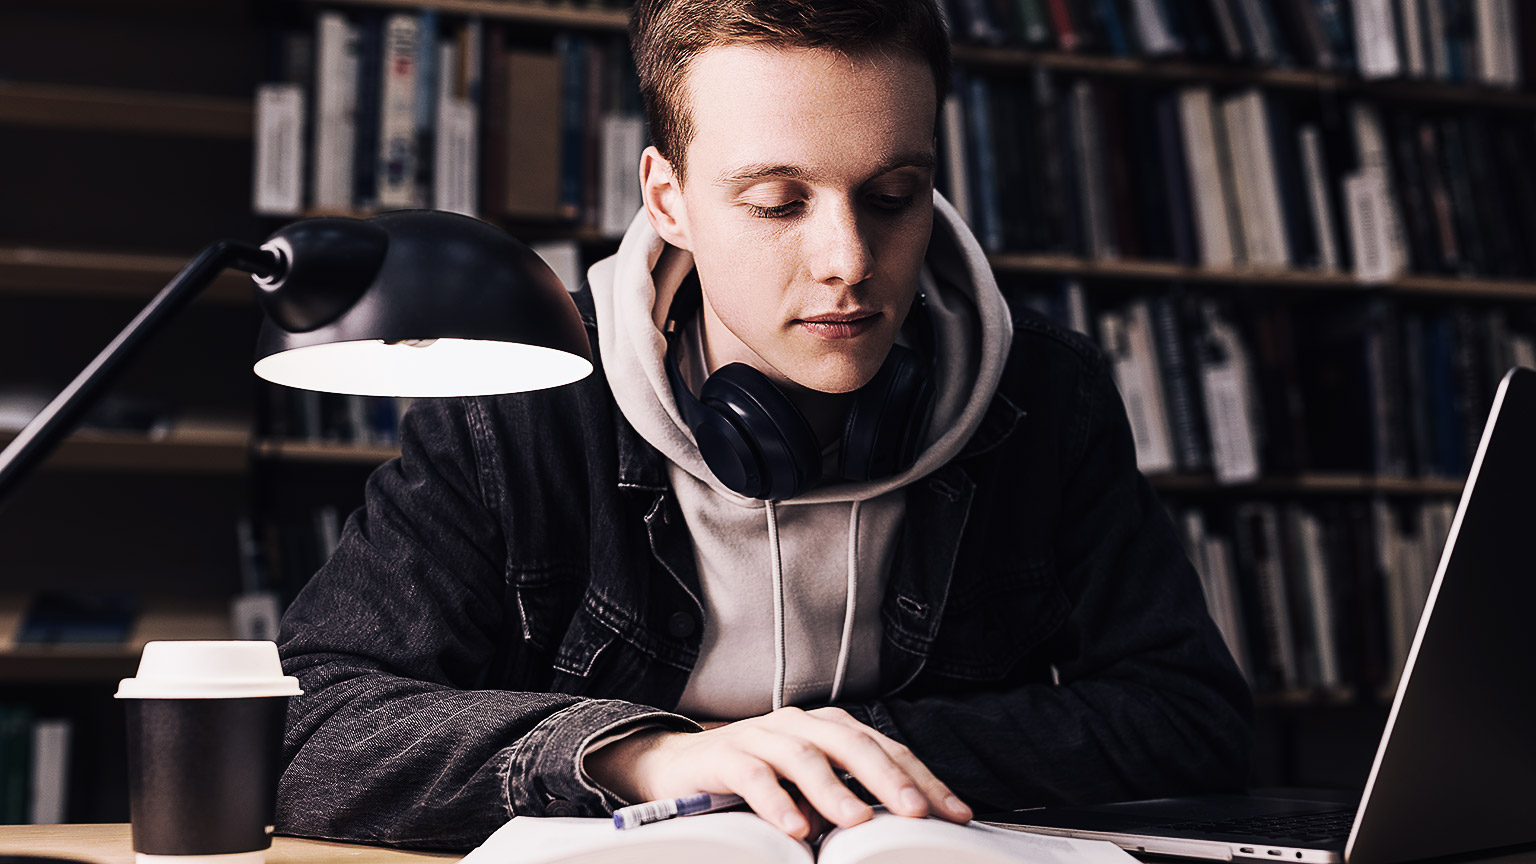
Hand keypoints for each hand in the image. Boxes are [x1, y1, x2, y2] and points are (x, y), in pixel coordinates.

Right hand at [583, 706, 972, 838]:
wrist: (678, 767)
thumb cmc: (755, 780)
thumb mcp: (810, 789)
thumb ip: (848, 799)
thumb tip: (901, 830)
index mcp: (828, 728)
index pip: (886, 749)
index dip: (922, 779)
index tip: (955, 813)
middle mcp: (799, 724)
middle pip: (852, 744)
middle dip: (888, 778)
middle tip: (916, 813)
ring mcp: (761, 736)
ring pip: (805, 757)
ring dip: (833, 791)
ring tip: (857, 822)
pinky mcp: (725, 756)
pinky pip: (754, 776)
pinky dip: (776, 801)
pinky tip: (794, 829)